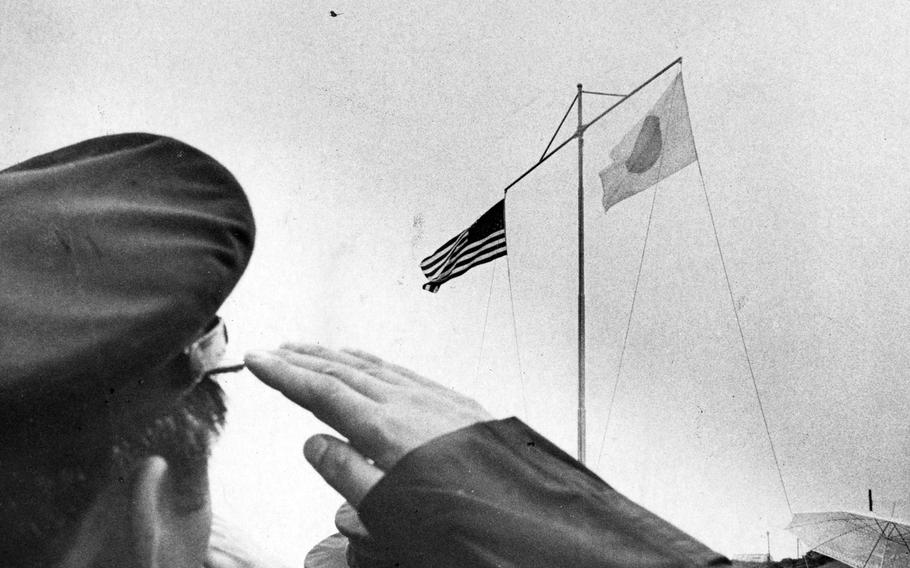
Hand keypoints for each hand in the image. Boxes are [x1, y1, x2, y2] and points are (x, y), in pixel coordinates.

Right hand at [244, 344, 492, 505]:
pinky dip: (374, 361)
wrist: (520, 507)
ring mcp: (432, 398)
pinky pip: (401, 370)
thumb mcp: (390, 507)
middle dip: (303, 359)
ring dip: (335, 356)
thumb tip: (314, 443)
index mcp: (385, 428)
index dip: (284, 375)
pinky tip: (368, 362)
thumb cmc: (461, 513)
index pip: (322, 392)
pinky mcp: (453, 401)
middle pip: (343, 371)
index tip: (257, 360)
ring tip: (309, 350)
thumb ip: (347, 472)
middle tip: (273, 351)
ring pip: (373, 366)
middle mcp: (407, 403)